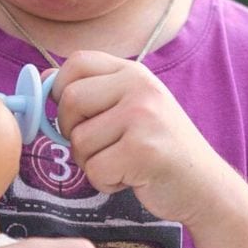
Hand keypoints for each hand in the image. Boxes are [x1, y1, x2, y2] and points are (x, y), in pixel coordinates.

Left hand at [51, 51, 233, 223]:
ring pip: (79, 141)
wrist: (204, 185)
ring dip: (91, 163)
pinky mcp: (143, 151)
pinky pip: (95, 169)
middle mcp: (140, 87)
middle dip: (72, 132)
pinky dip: (106, 182)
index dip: (61, 88)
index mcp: (134, 72)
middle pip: (70, 101)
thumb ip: (93, 91)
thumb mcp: (132, 108)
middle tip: (100, 146)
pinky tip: (131, 178)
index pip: (77, 61)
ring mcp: (143, 117)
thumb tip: (42, 78)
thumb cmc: (160, 148)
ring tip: (122, 163)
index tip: (72, 114)